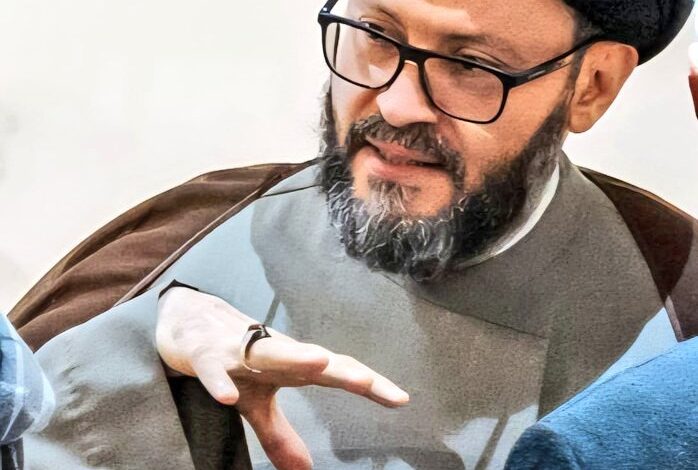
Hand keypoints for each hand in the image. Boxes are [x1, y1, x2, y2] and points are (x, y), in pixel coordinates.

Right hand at [156, 287, 408, 469]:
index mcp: (288, 363)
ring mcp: (236, 348)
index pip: (334, 371)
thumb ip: (280, 433)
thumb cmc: (229, 357)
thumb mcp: (255, 401)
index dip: (367, 383)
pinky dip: (219, 380)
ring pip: (267, 351)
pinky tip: (229, 397)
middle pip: (310, 358)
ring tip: (319, 363)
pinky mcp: (203, 351)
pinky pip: (212, 367)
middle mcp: (270, 351)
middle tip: (369, 382)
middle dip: (340, 369)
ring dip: (292, 356)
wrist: (184, 318)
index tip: (400, 399)